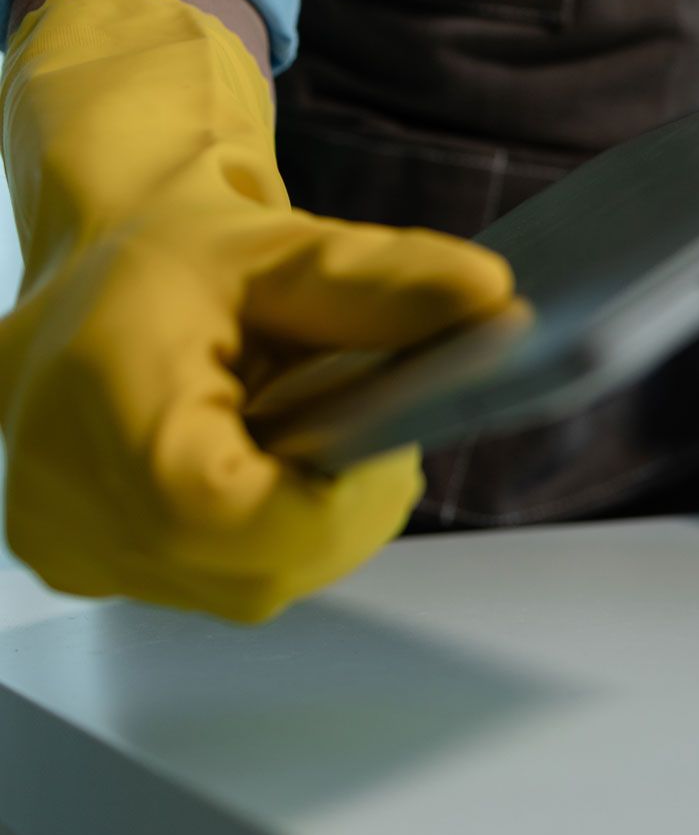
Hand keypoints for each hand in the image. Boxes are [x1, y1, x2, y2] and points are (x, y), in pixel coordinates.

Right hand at [0, 0, 511, 620]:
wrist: (95, 271)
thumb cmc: (178, 258)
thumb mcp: (284, 251)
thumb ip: (384, 283)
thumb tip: (488, 301)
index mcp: (112, 412)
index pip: (238, 516)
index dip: (340, 498)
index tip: (384, 442)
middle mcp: (74, 503)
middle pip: (259, 565)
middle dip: (339, 505)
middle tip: (357, 427)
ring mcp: (76, 548)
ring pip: (245, 582)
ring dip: (303, 520)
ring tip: (301, 435)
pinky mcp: (88, 566)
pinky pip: (212, 578)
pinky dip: (261, 532)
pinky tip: (261, 464)